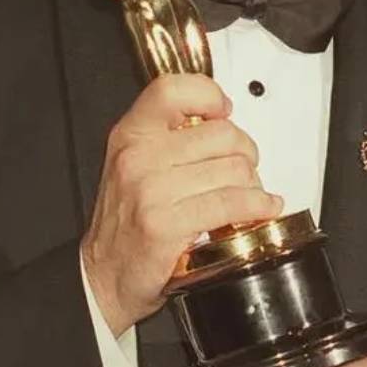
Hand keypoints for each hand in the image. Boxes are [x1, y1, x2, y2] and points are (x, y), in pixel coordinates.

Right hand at [82, 73, 283, 336]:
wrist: (104, 276)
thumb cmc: (127, 222)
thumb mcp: (135, 165)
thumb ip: (169, 137)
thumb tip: (222, 120)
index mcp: (130, 135)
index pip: (172, 90)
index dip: (208, 94)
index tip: (223, 111)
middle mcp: (138, 158)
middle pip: (222, 134)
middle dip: (245, 154)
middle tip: (243, 170)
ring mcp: (151, 191)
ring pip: (234, 170)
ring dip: (253, 185)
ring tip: (248, 196)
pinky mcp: (167, 225)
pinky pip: (231, 203)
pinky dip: (257, 206)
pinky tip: (262, 209)